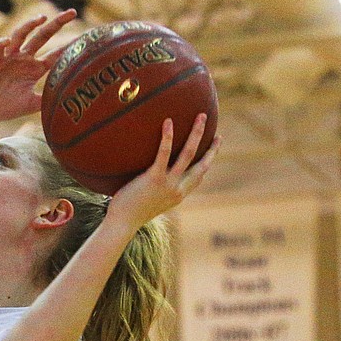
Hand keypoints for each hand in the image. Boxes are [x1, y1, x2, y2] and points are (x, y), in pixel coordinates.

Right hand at [0, 9, 76, 126]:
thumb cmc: (4, 106)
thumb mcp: (31, 105)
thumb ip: (48, 100)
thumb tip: (69, 102)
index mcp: (34, 68)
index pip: (56, 54)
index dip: (69, 46)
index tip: (86, 37)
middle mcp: (23, 59)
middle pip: (42, 37)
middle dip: (57, 24)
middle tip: (72, 12)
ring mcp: (9, 59)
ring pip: (20, 36)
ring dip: (30, 25)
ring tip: (41, 18)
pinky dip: (1, 45)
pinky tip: (7, 41)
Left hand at [106, 114, 220, 228]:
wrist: (123, 223)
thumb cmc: (130, 212)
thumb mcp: (148, 201)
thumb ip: (154, 190)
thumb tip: (148, 177)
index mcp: (178, 195)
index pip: (198, 177)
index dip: (207, 161)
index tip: (214, 148)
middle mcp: (178, 189)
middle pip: (202, 165)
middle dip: (212, 148)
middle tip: (217, 131)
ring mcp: (168, 184)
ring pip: (188, 154)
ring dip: (197, 134)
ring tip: (201, 116)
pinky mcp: (154, 179)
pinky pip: (163, 154)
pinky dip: (167, 137)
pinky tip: (168, 122)